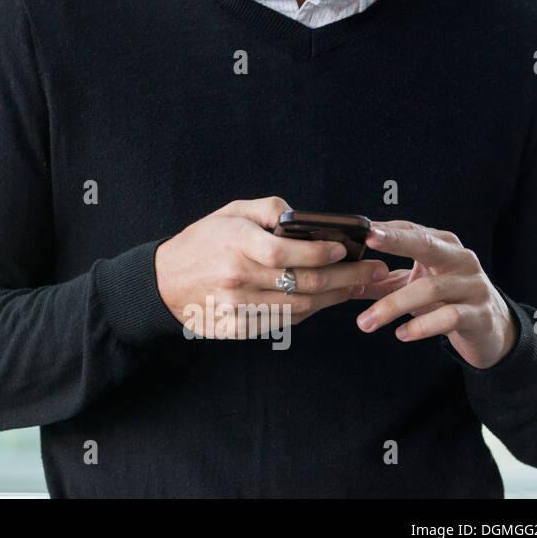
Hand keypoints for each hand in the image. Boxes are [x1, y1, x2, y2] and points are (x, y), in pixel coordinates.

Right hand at [155, 196, 386, 338]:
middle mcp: (236, 276)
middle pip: (303, 282)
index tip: (346, 250)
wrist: (163, 281)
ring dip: (335, 296)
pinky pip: (283, 321)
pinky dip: (308, 311)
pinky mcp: (236, 327)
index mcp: (235, 242)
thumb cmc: (202, 242)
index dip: (321, 252)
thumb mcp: (229, 212)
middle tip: (374, 271)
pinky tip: (323, 300)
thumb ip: (267, 210)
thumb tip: (304, 218)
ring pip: (300, 305)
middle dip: (347, 277)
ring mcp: (237, 306)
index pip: (287, 251)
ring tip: (357, 286)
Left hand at [354, 219, 518, 368]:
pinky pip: (449, 317)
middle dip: (396, 240)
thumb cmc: (445, 300)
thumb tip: (341, 280)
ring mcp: (473, 286)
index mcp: (443, 245)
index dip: (386, 229)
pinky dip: (421, 326)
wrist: (491, 330)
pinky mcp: (480, 315)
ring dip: (392, 305)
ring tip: (365, 322)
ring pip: (430, 288)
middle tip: (369, 239)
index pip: (411, 229)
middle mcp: (461, 259)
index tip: (361, 228)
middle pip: (426, 244)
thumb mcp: (412, 286)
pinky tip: (401, 334)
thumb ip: (380, 282)